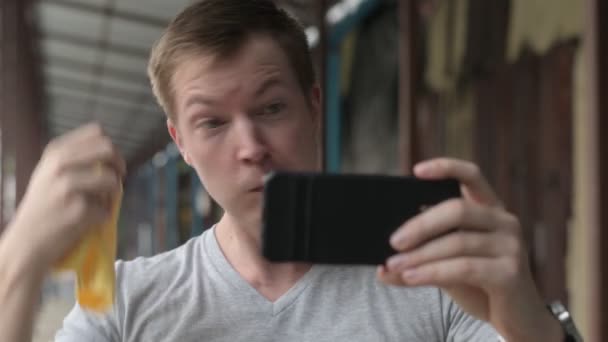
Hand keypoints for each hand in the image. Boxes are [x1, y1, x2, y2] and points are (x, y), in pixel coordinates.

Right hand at [2, 123, 125, 274]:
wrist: (27, 241)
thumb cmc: (44, 207)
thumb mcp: (50, 173)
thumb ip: (75, 158)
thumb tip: (113, 152)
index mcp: (55, 152)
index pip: (96, 132)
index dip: (111, 148)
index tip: (111, 163)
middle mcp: (60, 165)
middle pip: (108, 149)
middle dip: (120, 165)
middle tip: (119, 179)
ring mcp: (68, 187)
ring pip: (113, 181)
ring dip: (113, 195)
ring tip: (98, 205)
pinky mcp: (79, 209)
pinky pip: (107, 209)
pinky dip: (103, 217)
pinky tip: (86, 222)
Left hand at [377, 158, 561, 340]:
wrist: (518, 321)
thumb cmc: (481, 286)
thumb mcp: (447, 268)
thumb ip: (420, 262)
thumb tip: (382, 268)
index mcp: (490, 210)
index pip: (471, 176)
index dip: (446, 167)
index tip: (416, 171)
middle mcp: (505, 221)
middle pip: (457, 210)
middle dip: (420, 225)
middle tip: (394, 241)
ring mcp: (511, 246)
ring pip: (457, 242)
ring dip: (420, 255)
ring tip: (395, 265)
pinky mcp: (511, 273)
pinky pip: (464, 267)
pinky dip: (433, 272)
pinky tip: (412, 278)